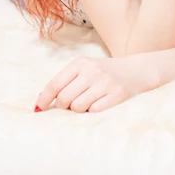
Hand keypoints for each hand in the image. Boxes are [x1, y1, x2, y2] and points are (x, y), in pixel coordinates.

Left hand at [34, 53, 159, 112]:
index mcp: (80, 63)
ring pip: (77, 107)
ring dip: (79, 109)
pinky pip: (94, 111)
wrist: (135, 70)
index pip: (55, 84)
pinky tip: (99, 102)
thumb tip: (41, 101)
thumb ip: (65, 81)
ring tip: (88, 101)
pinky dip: (93, 110)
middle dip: (64, 106)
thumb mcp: (85, 68)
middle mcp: (92, 71)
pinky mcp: (116, 94)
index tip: (38, 109)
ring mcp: (104, 83)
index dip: (44, 99)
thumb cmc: (103, 72)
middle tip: (71, 104)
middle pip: (64, 99)